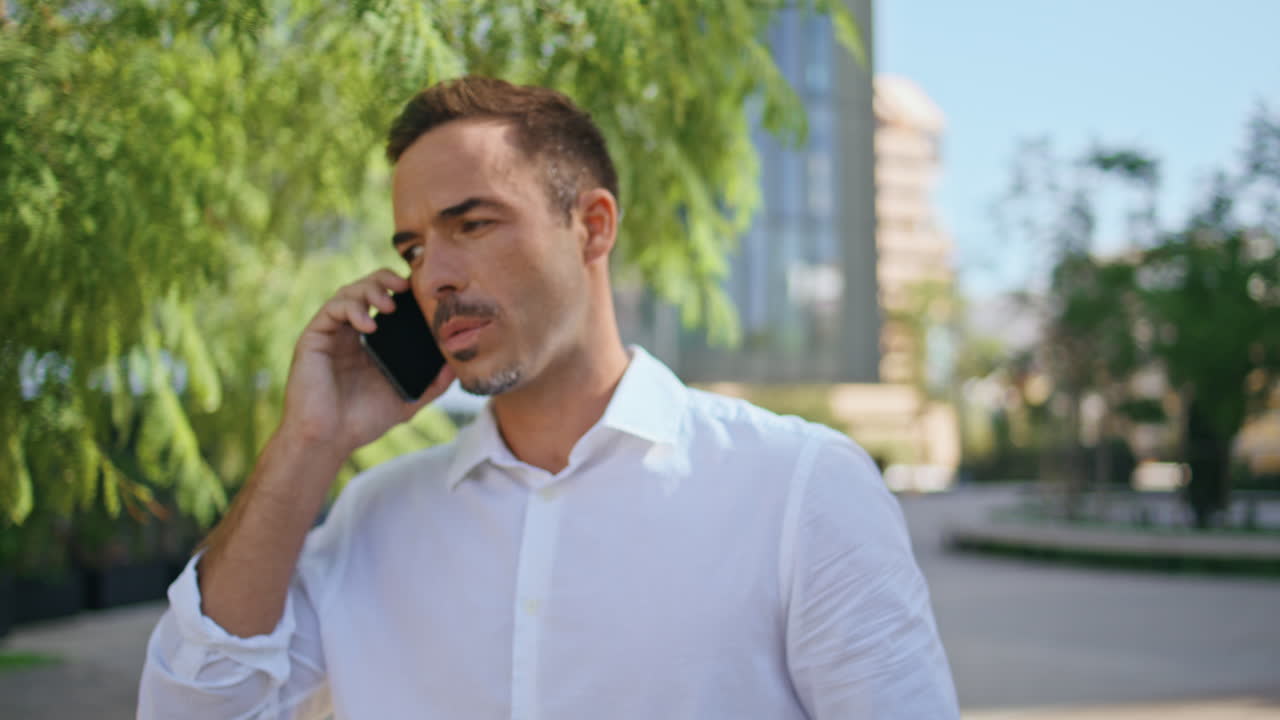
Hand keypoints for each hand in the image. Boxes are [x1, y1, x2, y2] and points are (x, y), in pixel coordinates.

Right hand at [277, 269, 455, 457]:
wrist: (328, 440)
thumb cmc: (362, 422)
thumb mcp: (408, 399)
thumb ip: (433, 383)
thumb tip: (459, 365)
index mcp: (370, 342)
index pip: (385, 302)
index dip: (400, 290)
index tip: (421, 291)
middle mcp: (349, 334)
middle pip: (365, 289)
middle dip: (384, 279)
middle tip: (404, 286)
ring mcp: (330, 335)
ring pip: (347, 293)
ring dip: (369, 290)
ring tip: (389, 304)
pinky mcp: (313, 339)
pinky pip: (331, 310)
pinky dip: (352, 309)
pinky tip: (369, 323)